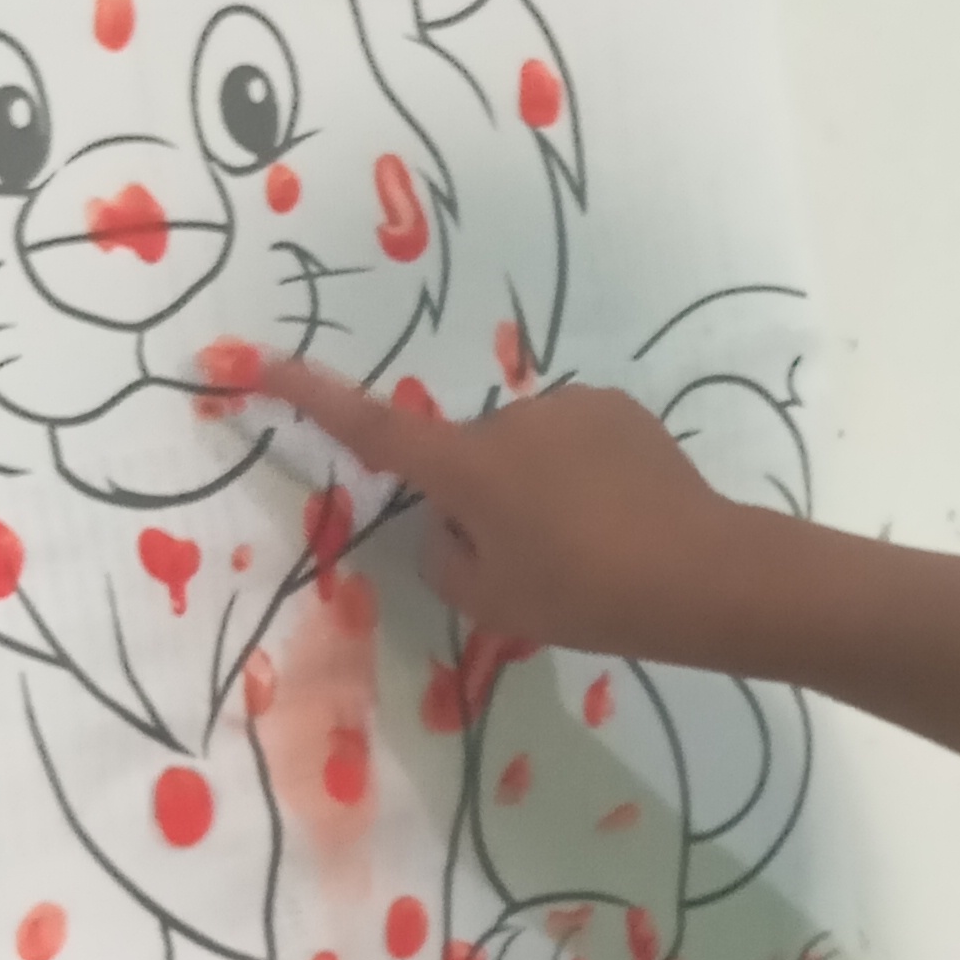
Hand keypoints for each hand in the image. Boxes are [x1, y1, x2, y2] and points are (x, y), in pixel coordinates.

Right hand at [254, 358, 762, 666]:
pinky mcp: (619, 409)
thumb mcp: (494, 599)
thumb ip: (448, 559)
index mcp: (465, 466)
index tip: (254, 360)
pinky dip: (583, 479)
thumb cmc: (588, 595)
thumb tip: (451, 526)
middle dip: (483, 503)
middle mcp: (509, 419)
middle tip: (536, 565)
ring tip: (592, 549)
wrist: (704, 573)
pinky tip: (623, 520)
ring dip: (539, 492)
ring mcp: (568, 406)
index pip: (369, 426)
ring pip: (525, 454)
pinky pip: (574, 444)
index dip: (307, 396)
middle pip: (468, 462)